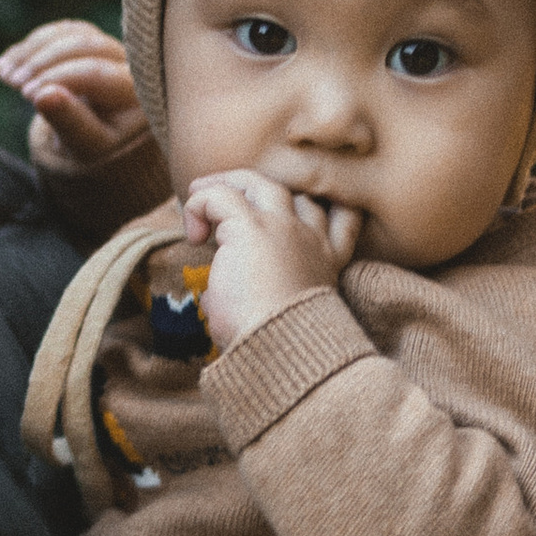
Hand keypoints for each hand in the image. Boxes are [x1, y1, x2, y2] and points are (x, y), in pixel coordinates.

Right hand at [0, 20, 150, 177]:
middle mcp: (130, 64)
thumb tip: (43, 95)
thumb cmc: (98, 149)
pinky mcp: (93, 43)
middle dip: (43, 60)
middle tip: (11, 80)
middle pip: (84, 45)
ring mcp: (112, 49)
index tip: (26, 94)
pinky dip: (31, 45)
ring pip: (71, 34)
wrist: (104, 145)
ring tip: (2, 73)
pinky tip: (6, 63)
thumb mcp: (85, 145)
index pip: (95, 73)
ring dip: (32, 49)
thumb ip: (70, 121)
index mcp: (136, 91)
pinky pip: (62, 32)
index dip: (57, 78)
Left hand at [182, 169, 360, 348]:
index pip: (343, 217)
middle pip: (292, 192)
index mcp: (327, 262)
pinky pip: (220, 197)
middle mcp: (311, 239)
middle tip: (228, 195)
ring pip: (258, 182)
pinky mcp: (251, 227)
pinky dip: (200, 204)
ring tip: (201, 194)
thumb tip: (217, 295)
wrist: (280, 352)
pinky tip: (192, 233)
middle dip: (258, 190)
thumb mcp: (276, 317)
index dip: (319, 207)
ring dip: (228, 184)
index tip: (290, 216)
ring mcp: (284, 228)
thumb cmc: (276, 347)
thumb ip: (254, 295)